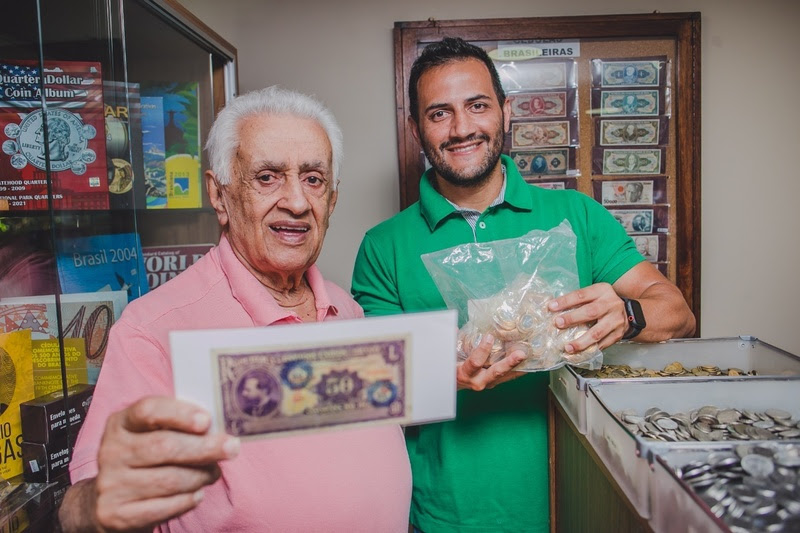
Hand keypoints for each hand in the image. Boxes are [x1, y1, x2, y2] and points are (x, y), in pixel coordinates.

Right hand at [89, 397, 239, 530]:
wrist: (109, 503)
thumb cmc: (145, 460)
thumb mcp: (153, 435)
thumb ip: (179, 427)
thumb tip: (219, 429)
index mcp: (121, 423)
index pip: (148, 410)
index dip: (180, 414)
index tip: (207, 420)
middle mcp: (111, 451)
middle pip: (164, 446)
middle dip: (204, 448)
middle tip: (231, 448)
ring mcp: (111, 484)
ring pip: (169, 480)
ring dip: (200, 476)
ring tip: (213, 473)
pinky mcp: (116, 514)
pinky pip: (164, 507)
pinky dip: (188, 500)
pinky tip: (197, 494)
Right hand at [456, 333, 526, 390]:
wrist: (453, 385)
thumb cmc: (450, 368)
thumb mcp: (448, 356)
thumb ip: (451, 343)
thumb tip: (454, 328)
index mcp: (465, 373)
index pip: (475, 362)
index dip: (482, 349)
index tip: (489, 336)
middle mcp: (477, 381)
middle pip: (495, 372)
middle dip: (509, 363)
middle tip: (520, 354)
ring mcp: (487, 383)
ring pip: (505, 375)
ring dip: (518, 366)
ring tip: (529, 357)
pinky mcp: (494, 382)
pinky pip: (507, 377)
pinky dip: (517, 370)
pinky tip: (527, 362)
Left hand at [547, 282, 626, 352]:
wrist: (629, 312)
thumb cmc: (604, 302)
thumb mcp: (594, 294)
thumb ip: (578, 299)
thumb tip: (553, 307)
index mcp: (602, 291)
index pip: (581, 295)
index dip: (565, 301)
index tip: (551, 307)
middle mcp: (611, 304)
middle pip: (591, 312)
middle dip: (572, 318)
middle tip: (558, 324)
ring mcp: (616, 320)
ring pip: (597, 332)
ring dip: (581, 341)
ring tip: (568, 347)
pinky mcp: (618, 334)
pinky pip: (603, 344)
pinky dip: (590, 350)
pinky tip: (580, 353)